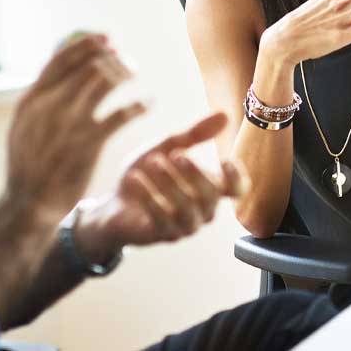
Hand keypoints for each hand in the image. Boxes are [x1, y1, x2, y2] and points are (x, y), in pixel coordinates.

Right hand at [5, 34, 145, 221]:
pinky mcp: (89, 143)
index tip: (106, 37)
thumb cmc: (31, 164)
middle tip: (126, 60)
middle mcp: (49, 106)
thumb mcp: (25, 126)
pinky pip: (122, 114)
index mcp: (31, 100)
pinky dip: (140, 104)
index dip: (87, 44)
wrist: (28, 204)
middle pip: (88, 65)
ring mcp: (69, 124)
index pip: (61, 59)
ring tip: (136, 75)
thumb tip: (61, 67)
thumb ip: (41, 98)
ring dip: (126, 73)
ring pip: (106, 82)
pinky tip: (149, 103)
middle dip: (112, 57)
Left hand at [72, 112, 247, 255]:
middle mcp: (203, 210)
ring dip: (171, 184)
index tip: (225, 159)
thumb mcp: (167, 146)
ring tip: (153, 162)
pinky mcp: (163, 235)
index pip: (237, 189)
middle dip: (195, 174)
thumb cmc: (147, 173)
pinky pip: (162, 220)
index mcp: (210, 188)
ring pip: (188, 210)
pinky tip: (135, 179)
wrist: (114, 202)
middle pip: (211, 196)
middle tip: (176, 154)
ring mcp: (185, 225)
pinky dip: (149, 197)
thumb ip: (194, 134)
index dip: (237, 177)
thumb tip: (224, 115)